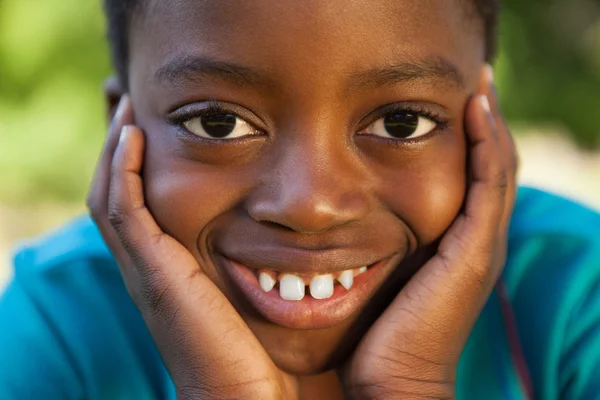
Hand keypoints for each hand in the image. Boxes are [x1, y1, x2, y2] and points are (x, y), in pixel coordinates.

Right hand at [87, 97, 294, 399]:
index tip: (159, 129)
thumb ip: (265, 264)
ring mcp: (147, 270)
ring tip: (129, 112)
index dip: (139, 169)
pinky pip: (123, 209)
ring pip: (111, 196)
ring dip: (117, 152)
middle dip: (120, 152)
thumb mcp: (257, 294)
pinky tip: (135, 136)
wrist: (244, 397)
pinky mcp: (154, 273)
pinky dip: (122, 171)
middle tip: (133, 109)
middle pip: (116, 195)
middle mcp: (151, 268)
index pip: (141, 207)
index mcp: (172, 271)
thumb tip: (303, 241)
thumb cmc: (259, 352)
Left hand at [340, 66, 516, 399]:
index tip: (444, 106)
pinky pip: (490, 183)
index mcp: (450, 248)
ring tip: (478, 84)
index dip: (464, 143)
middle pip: (488, 170)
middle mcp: (472, 242)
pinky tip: (477, 109)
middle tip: (471, 84)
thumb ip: (363, 249)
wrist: (390, 383)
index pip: (467, 182)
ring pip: (496, 170)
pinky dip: (487, 144)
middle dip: (481, 127)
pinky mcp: (475, 250)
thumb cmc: (371, 337)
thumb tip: (329, 224)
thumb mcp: (371, 278)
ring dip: (488, 125)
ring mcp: (478, 245)